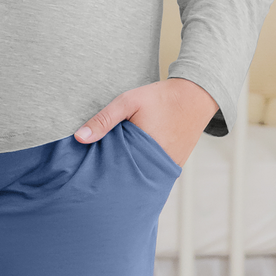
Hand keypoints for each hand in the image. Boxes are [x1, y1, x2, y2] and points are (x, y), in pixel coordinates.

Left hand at [75, 76, 217, 168]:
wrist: (195, 95)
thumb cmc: (160, 97)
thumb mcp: (128, 102)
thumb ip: (104, 119)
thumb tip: (80, 138)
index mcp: (144, 151)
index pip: (116, 172)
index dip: (103, 173)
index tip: (90, 175)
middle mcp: (159, 164)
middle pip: (130, 178)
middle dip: (115, 177)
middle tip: (99, 180)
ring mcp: (170, 166)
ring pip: (143, 177)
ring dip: (130, 174)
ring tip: (114, 175)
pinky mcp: (176, 164)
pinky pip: (156, 172)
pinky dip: (145, 170)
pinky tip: (133, 166)